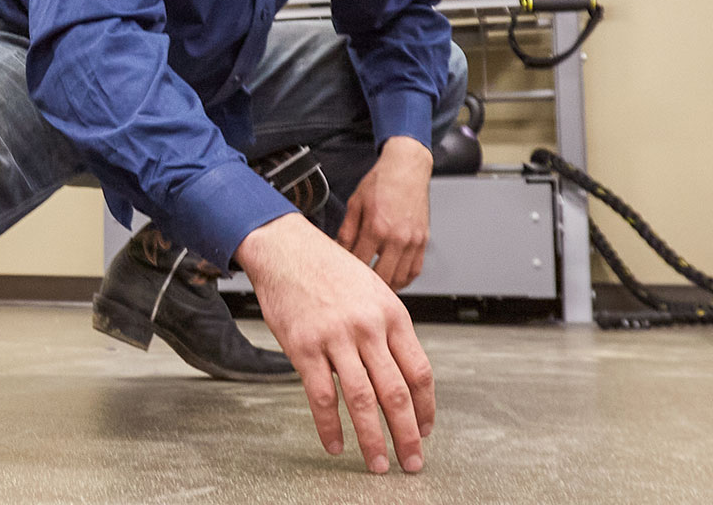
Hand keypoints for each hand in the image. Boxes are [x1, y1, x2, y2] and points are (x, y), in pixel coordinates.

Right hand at [237, 214, 433, 473]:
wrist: (286, 247)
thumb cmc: (329, 269)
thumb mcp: (373, 291)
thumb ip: (388, 330)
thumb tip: (401, 373)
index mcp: (392, 314)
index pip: (419, 371)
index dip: (426, 408)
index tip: (425, 430)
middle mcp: (369, 328)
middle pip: (396, 392)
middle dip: (407, 434)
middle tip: (412, 462)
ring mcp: (336, 338)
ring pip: (362, 400)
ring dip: (373, 439)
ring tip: (378, 464)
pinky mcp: (304, 347)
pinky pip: (322, 396)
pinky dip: (330, 427)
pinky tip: (335, 444)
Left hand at [337, 136, 431, 289]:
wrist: (407, 168)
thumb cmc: (382, 182)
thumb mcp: (355, 203)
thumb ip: (346, 231)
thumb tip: (339, 251)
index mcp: (376, 227)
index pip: (360, 263)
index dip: (349, 272)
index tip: (343, 274)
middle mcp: (397, 237)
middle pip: (381, 277)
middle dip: (368, 286)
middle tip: (357, 287)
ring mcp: (413, 241)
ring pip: (400, 279)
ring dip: (386, 286)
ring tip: (374, 286)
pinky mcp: (423, 241)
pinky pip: (415, 270)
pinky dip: (404, 279)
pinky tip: (393, 278)